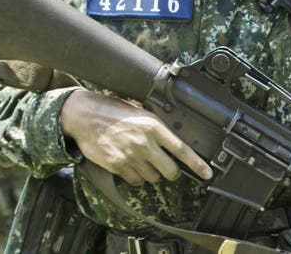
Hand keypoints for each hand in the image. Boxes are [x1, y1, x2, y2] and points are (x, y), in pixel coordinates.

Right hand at [59, 89, 212, 186]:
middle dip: (170, 172)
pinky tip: (128, 163)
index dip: (197, 165)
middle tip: (164, 166)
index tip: (207, 174)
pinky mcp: (118, 166)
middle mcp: (144, 142)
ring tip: (138, 158)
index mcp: (152, 126)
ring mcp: (131, 156)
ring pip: (153, 177)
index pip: (182, 150)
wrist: (82, 115)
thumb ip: (154, 126)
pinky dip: (135, 176)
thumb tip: (170, 140)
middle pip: (170, 171)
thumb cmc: (109, 110)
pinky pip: (136, 181)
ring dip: (150, 172)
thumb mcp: (137, 110)